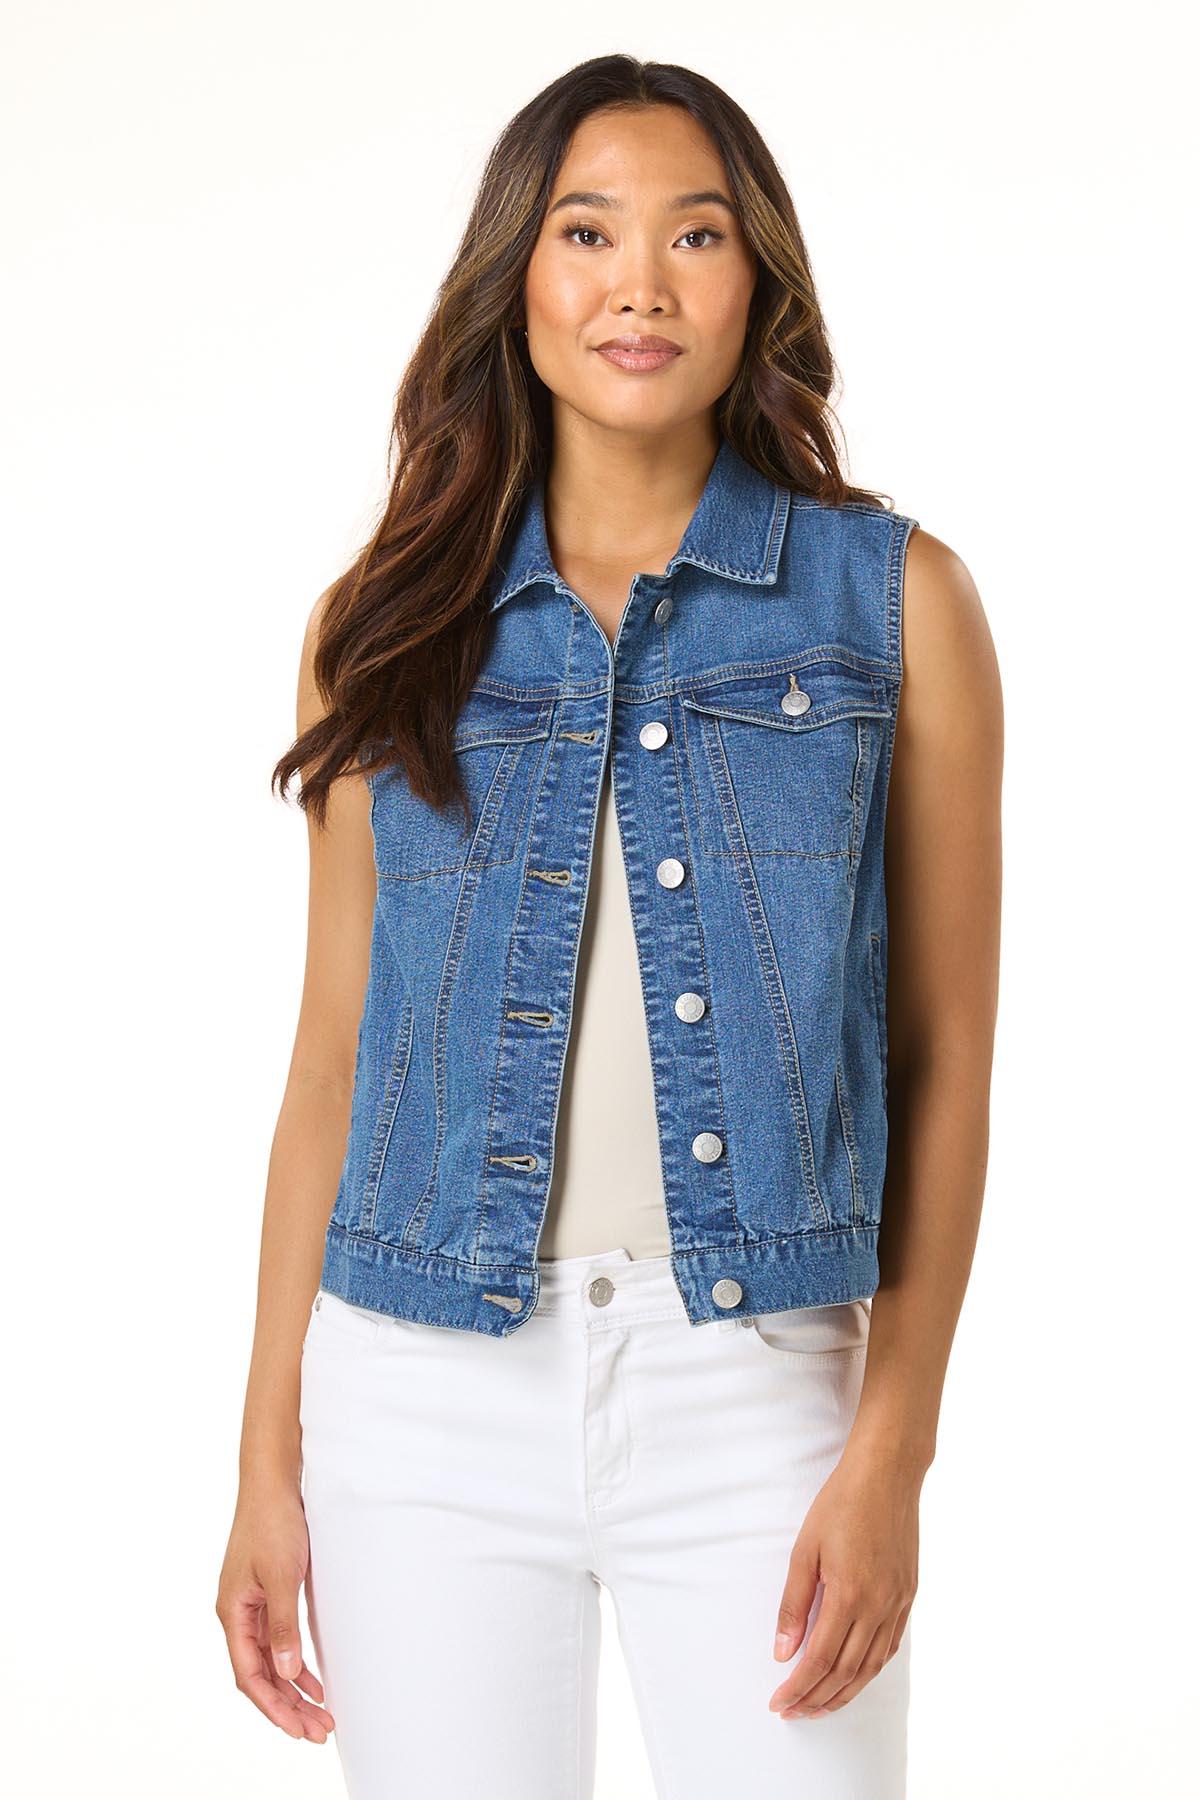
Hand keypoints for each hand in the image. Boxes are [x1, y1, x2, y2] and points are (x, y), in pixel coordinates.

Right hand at [215, 1482, 334, 1742]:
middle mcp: (238, 1615)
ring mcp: (252, 1607)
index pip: (249, 1675)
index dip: (274, 1706)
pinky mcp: (267, 1597)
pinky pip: (278, 1644)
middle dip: (288, 1707)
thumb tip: (287, 1673)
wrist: (273, 1483)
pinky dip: (296, 1665)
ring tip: (321, 1716)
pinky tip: (315, 1682)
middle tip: (319, 1731)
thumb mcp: (282, 1576)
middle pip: (261, 1675)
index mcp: (233, 1613)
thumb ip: (282, 1625)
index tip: (299, 1729)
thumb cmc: (273, 1523)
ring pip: (270, 1663)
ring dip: (293, 1691)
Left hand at [768, 1445, 919, 1719]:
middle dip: (817, 1700)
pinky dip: (870, 1671)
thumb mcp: (805, 1549)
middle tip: (792, 1712)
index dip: (798, 1688)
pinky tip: (854, 1678)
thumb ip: (794, 1604)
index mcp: (849, 1596)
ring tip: (819, 1707)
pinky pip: (889, 1647)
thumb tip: (783, 1651)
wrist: (887, 1475)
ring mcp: (897, 1604)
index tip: (778, 1702)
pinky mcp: (908, 1596)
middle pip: (846, 1673)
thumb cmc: (841, 1504)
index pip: (820, 1660)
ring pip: (871, 1668)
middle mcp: (878, 1607)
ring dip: (843, 1693)